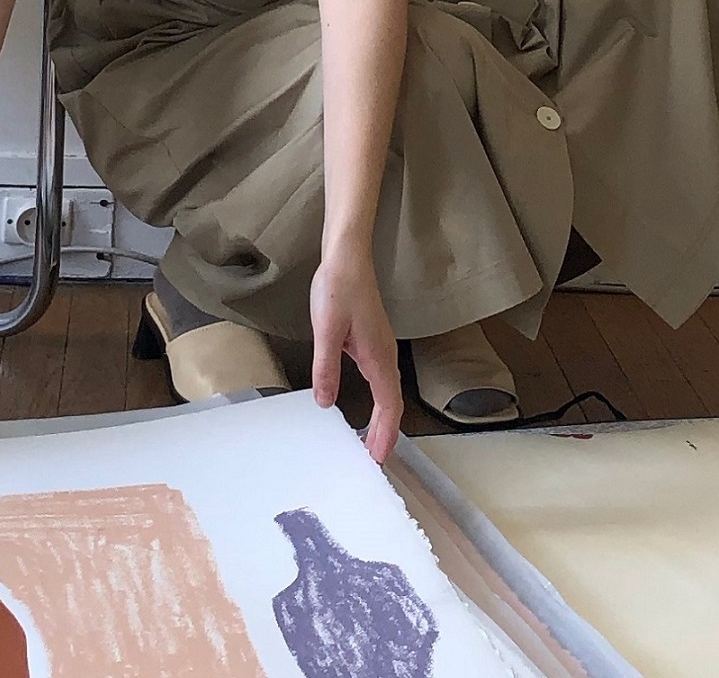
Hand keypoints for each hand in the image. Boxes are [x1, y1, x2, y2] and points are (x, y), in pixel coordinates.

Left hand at [309, 253, 402, 461]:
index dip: (385, 434)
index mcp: (377, 357)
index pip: (388, 405)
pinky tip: (368, 407)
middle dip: (386, 433)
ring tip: (372, 442)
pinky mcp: (374, 342)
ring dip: (384, 419)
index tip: (379, 459)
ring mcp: (382, 348)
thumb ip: (326, 368)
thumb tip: (325, 403)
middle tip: (374, 460)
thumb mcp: (326, 331)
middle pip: (393, 403)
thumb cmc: (338, 289)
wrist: (347, 258)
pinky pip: (382, 381)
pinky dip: (380, 402)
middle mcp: (385, 355)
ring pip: (389, 393)